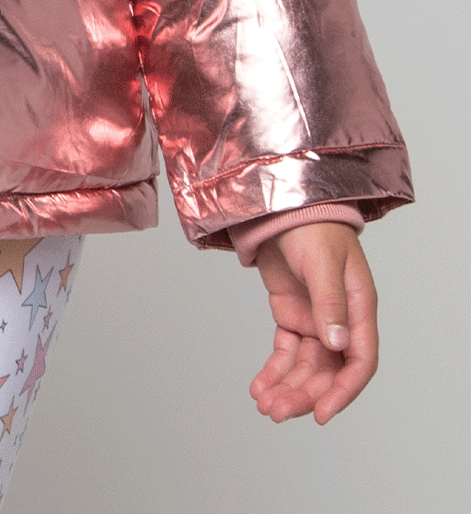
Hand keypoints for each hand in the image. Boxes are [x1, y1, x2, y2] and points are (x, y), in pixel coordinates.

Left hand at [250, 222, 377, 423]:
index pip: (359, 361)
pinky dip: (273, 371)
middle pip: (327, 371)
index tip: (321, 413)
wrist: (283, 204)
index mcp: (359, 309)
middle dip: (305, 394)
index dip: (343, 391)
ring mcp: (315, 320)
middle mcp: (340, 320)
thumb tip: (336, 344)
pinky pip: (285, 352)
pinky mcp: (291, 315)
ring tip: (264, 405)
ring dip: (287, 388)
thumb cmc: (312, 225)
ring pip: (305, 367)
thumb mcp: (322, 262)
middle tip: (278, 411)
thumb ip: (330, 302)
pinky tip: (259, 386)